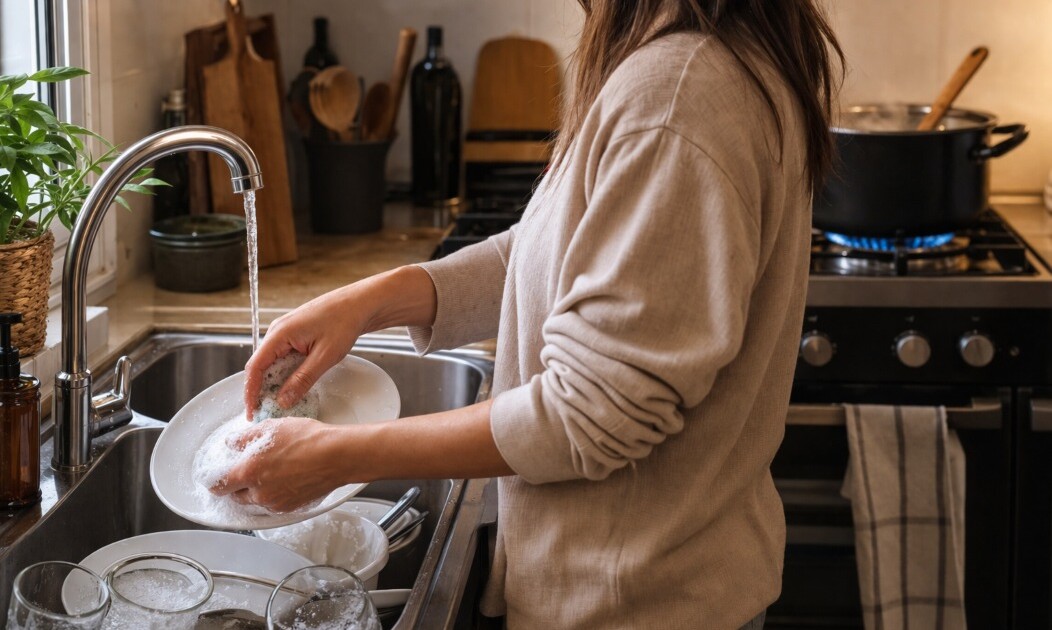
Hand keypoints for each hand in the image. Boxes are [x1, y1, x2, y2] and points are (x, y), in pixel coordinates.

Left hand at [210, 417, 349, 512]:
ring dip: (258, 489)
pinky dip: (275, 494)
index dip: (215, 481)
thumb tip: (232, 443)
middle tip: (249, 470)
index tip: (217, 477)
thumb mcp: (271, 428)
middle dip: (238, 485)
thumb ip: (245, 438)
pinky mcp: (291, 508)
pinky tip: (287, 478)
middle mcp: (259, 493)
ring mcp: (276, 503)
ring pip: (257, 500)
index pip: (218, 486)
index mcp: (248, 473)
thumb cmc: (308, 440)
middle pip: (236, 496)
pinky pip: (275, 504)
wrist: (337, 456)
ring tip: (274, 471)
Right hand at [244, 266, 437, 412]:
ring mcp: (285, 332)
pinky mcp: (295, 334)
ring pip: (273, 362)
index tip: (251, 412)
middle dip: (261, 390)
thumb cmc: (344, 323)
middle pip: (260, 366)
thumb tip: (283, 401)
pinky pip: (283, 357)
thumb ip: (303, 380)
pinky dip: (285, 373)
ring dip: (274, 382)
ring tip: (279, 403)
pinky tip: (293, 385)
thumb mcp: (325, 357)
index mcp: (280, 334)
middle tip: (266, 412)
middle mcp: (277, 331)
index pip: (255, 367)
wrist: (359, 303)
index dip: (250, 392)